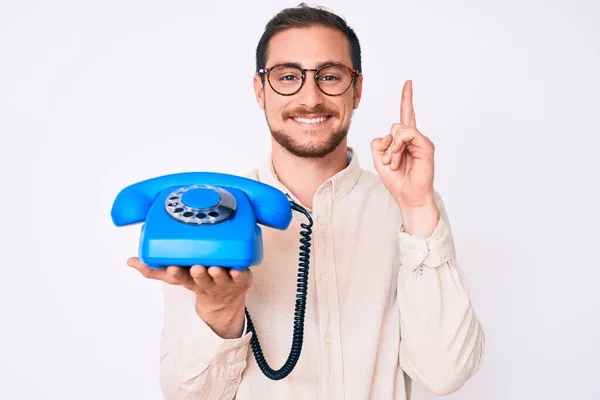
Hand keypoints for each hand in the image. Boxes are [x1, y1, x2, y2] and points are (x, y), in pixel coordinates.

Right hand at [127, 257, 251, 337]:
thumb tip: (131, 261)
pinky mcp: (241, 279)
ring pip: (220, 278)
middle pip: (201, 279)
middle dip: (198, 274)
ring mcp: (224, 281)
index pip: (180, 278)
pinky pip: (241, 276)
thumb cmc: (199, 282)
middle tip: (195, 267)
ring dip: (217, 273)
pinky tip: (237, 268)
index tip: (173, 268)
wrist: (224, 303)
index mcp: (190, 280)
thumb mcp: (177, 278)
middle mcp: (206, 282)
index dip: (176, 274)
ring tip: (214, 267)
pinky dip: (239, 273)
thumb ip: (155, 269)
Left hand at [371, 80, 439, 235]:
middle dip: (387, 146)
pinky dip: (397, 148)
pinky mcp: (426, 146)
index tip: (408, 83)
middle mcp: (415, 138)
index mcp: (405, 140)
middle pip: (395, 126)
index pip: (406, 114)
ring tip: (396, 163)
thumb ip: (378, 143)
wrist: (408, 197)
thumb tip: (389, 134)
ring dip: (392, 149)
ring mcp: (422, 141)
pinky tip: (399, 160)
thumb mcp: (379, 160)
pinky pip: (407, 134)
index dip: (406, 98)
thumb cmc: (397, 180)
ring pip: (399, 129)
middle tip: (391, 162)